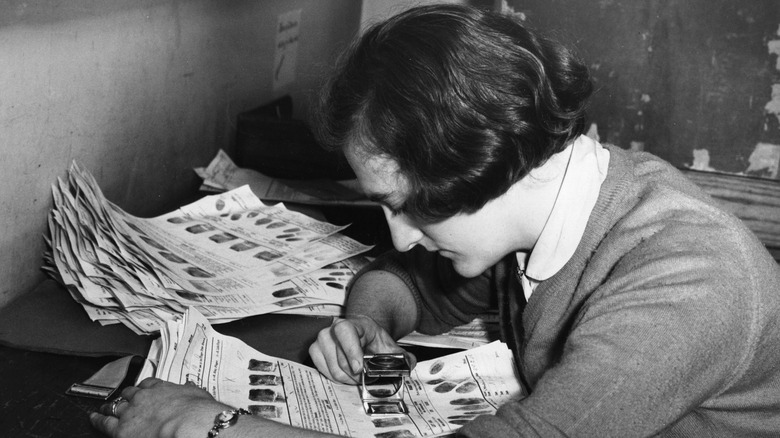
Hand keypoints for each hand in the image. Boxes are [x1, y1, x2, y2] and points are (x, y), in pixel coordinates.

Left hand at [90, 377, 229, 437]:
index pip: (148, 384)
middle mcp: (144, 397)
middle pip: (129, 393)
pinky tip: (92, 419)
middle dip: (125, 397)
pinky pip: (104, 422)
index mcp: (162, 388)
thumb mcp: (198, 396)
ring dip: (108, 407)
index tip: (142, 390)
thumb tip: (192, 388)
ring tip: (102, 409)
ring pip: (114, 406)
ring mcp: (131, 412)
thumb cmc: (197, 413)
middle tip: (122, 399)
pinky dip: (96, 420)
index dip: (144, 388)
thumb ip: (190, 391)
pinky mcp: (121, 429)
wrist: (187, 426)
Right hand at [308, 315, 415, 384]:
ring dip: (344, 377)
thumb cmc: (374, 341)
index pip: (345, 330)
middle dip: (352, 374)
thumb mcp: (390, 346)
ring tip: (356, 378)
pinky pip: (321, 367)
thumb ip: (401, 356)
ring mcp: (323, 337)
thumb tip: (409, 363)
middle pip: (338, 355)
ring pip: (329, 364)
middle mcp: (336, 327)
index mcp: (356, 323)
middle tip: (363, 380)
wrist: (363, 336)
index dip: (350, 350)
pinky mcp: (316, 348)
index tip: (359, 369)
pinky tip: (345, 376)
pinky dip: (333, 376)